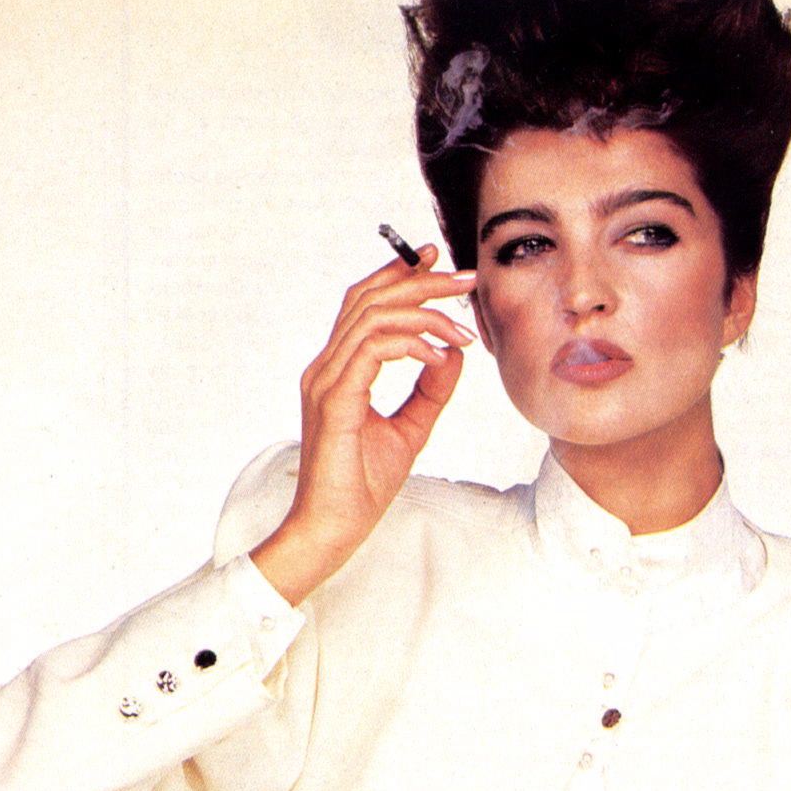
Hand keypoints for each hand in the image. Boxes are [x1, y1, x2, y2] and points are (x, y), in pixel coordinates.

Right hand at [253, 244, 477, 603]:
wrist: (333, 529)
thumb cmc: (362, 488)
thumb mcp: (409, 430)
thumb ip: (430, 391)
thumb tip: (453, 354)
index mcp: (338, 370)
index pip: (365, 304)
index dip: (399, 275)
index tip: (437, 261)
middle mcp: (326, 367)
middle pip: (370, 298)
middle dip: (421, 281)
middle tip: (465, 278)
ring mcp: (326, 381)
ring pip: (374, 318)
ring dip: (425, 314)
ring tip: (463, 328)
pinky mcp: (334, 401)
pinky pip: (374, 350)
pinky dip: (410, 344)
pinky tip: (438, 355)